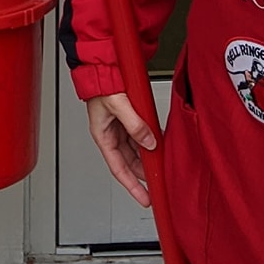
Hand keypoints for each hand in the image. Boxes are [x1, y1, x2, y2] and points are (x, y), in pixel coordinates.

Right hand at [86, 92, 156, 207]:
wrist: (102, 64)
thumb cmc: (102, 83)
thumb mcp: (118, 105)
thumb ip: (134, 124)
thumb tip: (149, 142)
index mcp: (103, 135)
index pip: (118, 168)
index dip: (132, 186)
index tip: (144, 199)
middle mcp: (111, 134)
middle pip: (129, 161)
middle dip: (143, 173)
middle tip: (159, 183)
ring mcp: (120, 127)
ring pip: (136, 149)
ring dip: (148, 156)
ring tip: (162, 164)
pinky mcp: (128, 118)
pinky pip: (140, 134)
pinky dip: (150, 141)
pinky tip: (160, 143)